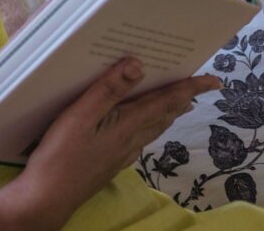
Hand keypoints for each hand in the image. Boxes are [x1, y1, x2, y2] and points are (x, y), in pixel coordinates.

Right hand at [7, 58, 220, 229]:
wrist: (48, 198)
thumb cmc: (60, 155)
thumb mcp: (80, 116)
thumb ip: (108, 90)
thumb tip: (138, 65)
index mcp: (127, 124)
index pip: (166, 102)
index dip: (190, 88)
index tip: (215, 81)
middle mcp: (131, 140)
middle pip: (164, 116)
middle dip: (181, 99)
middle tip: (197, 86)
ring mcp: (121, 155)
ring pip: (153, 130)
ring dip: (168, 114)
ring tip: (177, 104)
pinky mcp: (110, 164)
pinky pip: (139, 140)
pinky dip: (149, 128)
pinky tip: (140, 131)